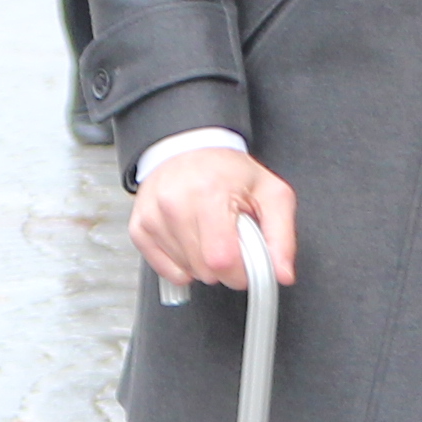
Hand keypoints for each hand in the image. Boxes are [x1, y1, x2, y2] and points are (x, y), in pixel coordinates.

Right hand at [130, 141, 300, 291]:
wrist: (189, 148)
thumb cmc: (229, 171)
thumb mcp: (271, 194)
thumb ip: (281, 236)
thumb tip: (282, 273)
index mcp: (209, 194)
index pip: (222, 259)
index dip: (240, 273)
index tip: (248, 264)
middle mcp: (175, 204)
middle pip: (204, 270)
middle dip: (224, 267)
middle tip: (231, 240)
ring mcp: (153, 217)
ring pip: (186, 272)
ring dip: (204, 264)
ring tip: (209, 233)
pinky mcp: (139, 227)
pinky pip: (164, 270)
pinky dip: (183, 264)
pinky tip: (191, 241)